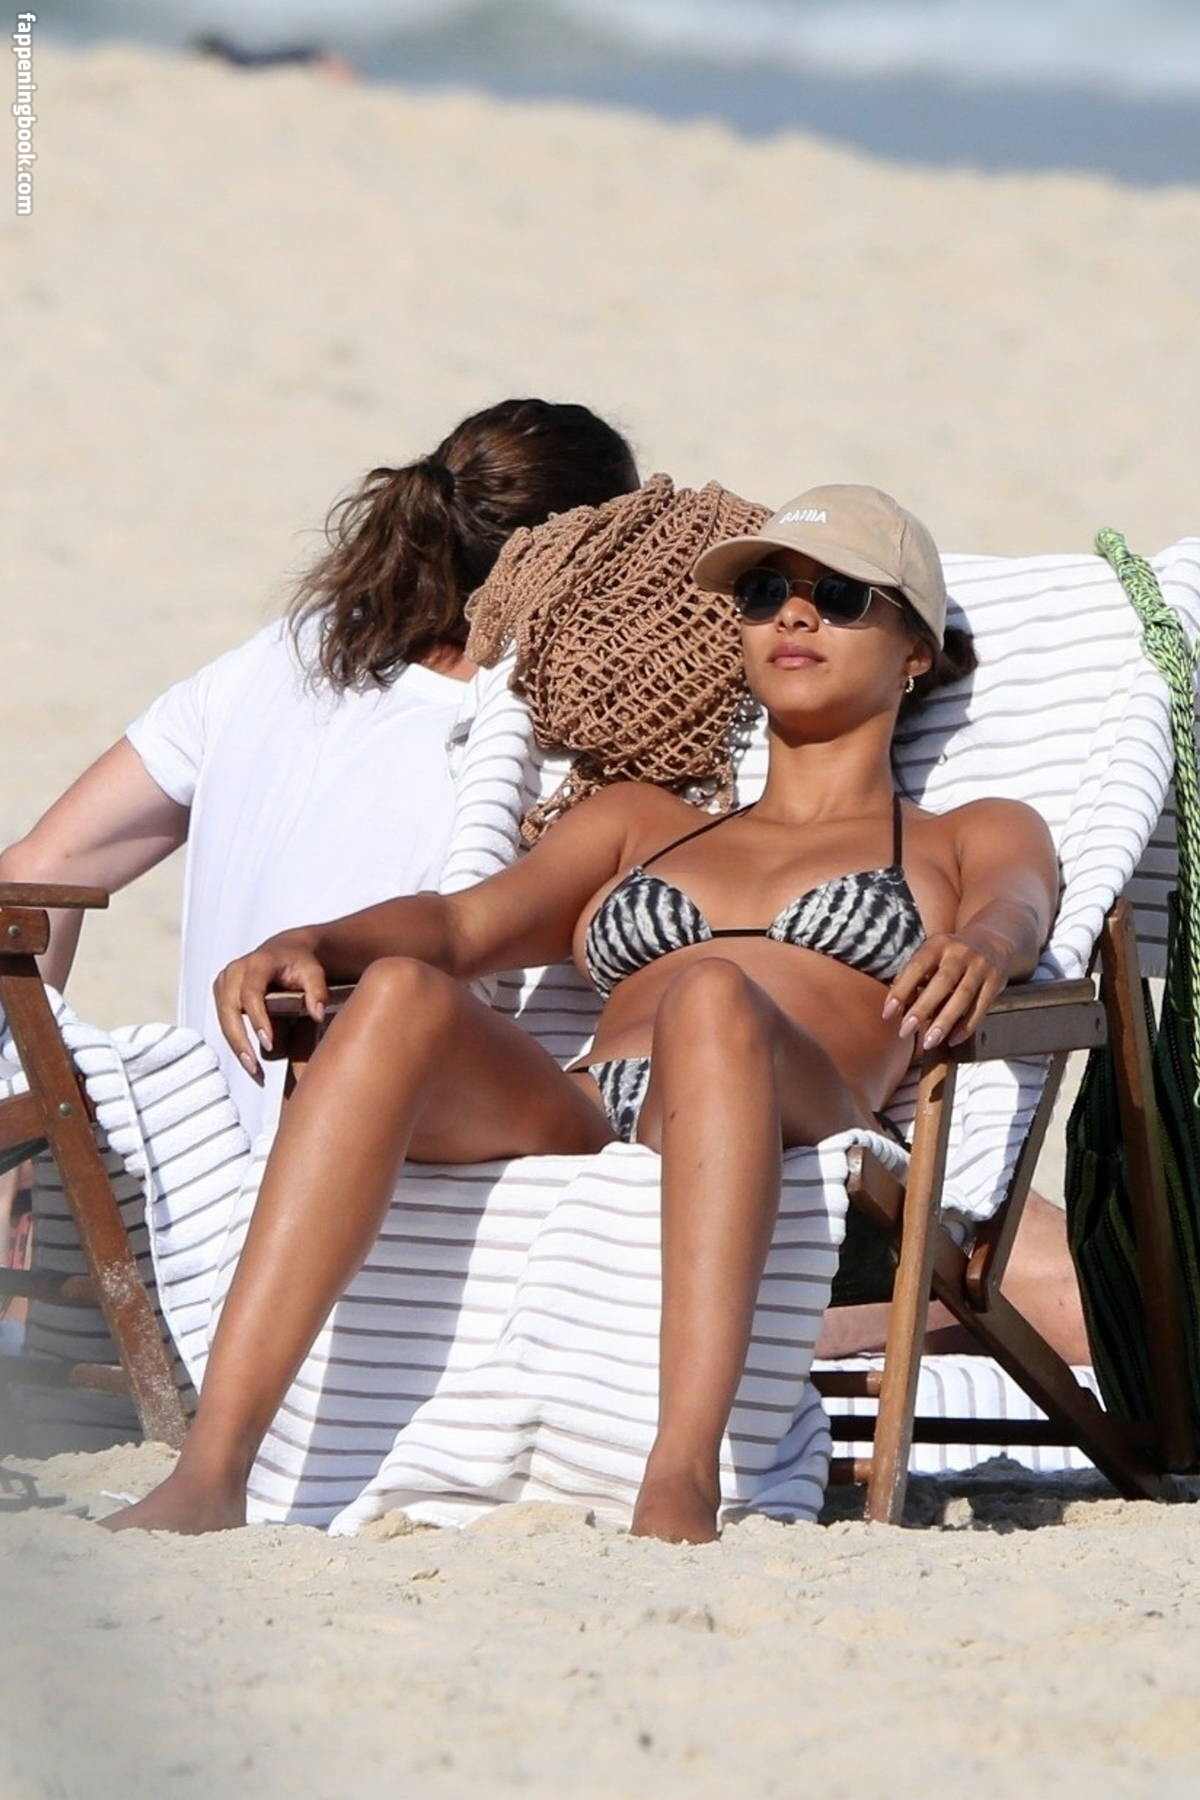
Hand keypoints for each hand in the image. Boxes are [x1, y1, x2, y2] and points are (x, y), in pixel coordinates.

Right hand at [213, 930, 328, 1083]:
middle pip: (229, 1009)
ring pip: (223, 1018)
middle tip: (253, 1067)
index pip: (251, 993)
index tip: (268, 1044)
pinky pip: (224, 1020)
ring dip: (235, 1045)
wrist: (285, 950)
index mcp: (258, 963)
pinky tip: (247, 1059)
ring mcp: (224, 981)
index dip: (257, 1019)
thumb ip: (318, 992)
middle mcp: (235, 970)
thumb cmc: (299, 962)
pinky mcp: (221, 992)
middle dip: (240, 1040)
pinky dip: (234, 1040)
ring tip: (252, 1070)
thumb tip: (318, 1015)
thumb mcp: (314, 972)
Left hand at [881, 927, 1011, 1052]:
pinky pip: (980, 1007)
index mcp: (938, 944)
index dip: (901, 990)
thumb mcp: (932, 955)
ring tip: (929, 1042)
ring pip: (963, 997)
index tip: (888, 1012)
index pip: (917, 967)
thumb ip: (914, 977)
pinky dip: (966, 1026)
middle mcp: (960, 953)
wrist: (992, 942)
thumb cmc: (950, 955)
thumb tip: (895, 1007)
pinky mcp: (996, 982)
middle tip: (905, 1031)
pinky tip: (952, 1040)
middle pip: (942, 983)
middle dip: (922, 1008)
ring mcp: (980, 967)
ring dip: (944, 1022)